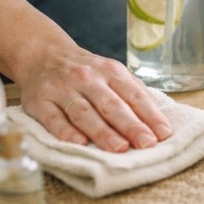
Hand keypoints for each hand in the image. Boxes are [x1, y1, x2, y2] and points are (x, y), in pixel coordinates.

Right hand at [17, 45, 172, 151]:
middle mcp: (87, 79)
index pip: (134, 95)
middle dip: (131, 126)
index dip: (150, 115)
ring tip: (120, 148)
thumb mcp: (111, 72)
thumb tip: (157, 120)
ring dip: (103, 132)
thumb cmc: (86, 71)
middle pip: (112, 105)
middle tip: (147, 144)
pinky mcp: (40, 102)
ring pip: (85, 113)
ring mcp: (63, 90)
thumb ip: (132, 92)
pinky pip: (54, 119)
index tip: (163, 134)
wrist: (42, 55)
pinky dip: (66, 132)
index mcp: (110, 71)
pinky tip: (80, 144)